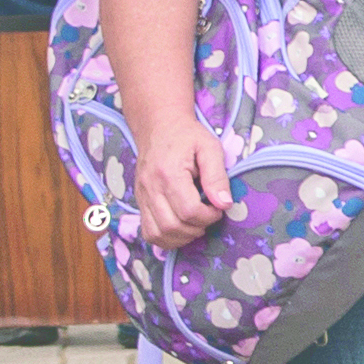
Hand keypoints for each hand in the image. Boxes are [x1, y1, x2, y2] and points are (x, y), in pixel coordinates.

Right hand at [132, 118, 235, 246]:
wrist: (158, 125)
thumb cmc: (186, 135)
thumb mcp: (209, 147)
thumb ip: (217, 176)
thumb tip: (224, 204)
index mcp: (169, 173)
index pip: (189, 211)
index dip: (209, 216)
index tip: (218, 207)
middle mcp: (151, 188)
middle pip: (172, 226)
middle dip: (197, 228)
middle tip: (208, 215)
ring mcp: (142, 197)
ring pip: (158, 234)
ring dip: (182, 237)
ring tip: (195, 223)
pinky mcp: (139, 202)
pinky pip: (148, 232)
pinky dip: (166, 238)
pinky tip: (181, 227)